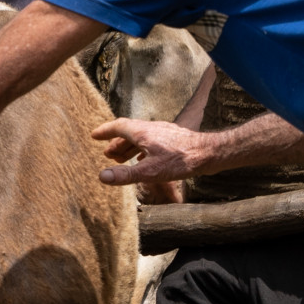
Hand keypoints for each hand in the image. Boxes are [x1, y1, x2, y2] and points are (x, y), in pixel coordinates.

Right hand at [91, 117, 210, 186]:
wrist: (209, 153)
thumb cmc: (181, 161)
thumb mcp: (150, 172)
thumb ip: (125, 174)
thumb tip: (102, 176)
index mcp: (143, 132)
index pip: (118, 127)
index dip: (105, 131)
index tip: (94, 135)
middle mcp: (151, 129)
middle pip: (129, 132)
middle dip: (116, 143)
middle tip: (107, 155)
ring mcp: (163, 133)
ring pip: (141, 137)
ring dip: (129, 147)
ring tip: (121, 159)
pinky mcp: (173, 139)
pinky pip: (151, 142)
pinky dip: (142, 150)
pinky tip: (144, 160)